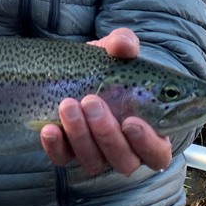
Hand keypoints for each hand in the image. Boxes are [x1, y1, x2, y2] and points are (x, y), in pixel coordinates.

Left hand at [40, 28, 171, 175]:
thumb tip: (124, 45)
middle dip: (106, 134)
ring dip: (80, 136)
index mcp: (147, 131)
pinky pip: (62, 159)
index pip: (156, 152)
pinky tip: (49, 128)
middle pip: (124, 160)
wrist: (73, 69)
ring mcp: (95, 153)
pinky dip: (55, 147)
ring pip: (93, 161)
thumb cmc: (105, 65)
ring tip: (67, 104)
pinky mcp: (67, 152)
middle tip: (91, 101)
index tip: (131, 121)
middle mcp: (124, 149)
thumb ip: (124, 44)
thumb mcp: (114, 50)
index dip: (147, 143)